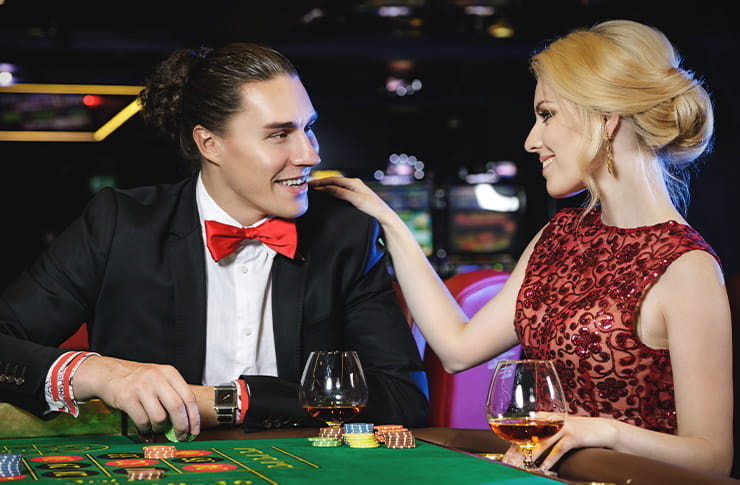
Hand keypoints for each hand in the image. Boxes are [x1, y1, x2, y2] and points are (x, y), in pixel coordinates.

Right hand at [73, 355, 200, 440]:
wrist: (109, 373)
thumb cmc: (139, 380)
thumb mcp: (160, 379)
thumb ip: (173, 397)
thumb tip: (186, 424)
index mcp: (169, 372)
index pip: (189, 397)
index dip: (194, 418)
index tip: (194, 431)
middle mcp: (157, 377)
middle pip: (177, 408)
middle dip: (181, 426)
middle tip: (181, 436)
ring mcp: (141, 387)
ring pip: (160, 417)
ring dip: (160, 428)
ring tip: (156, 427)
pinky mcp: (126, 398)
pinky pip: (142, 421)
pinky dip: (146, 429)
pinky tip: (145, 426)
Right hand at [309, 177, 395, 225]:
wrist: (385, 218)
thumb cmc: (374, 209)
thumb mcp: (357, 200)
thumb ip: (342, 193)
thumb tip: (327, 188)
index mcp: (354, 182)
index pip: (332, 179)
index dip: (320, 182)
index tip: (309, 185)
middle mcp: (354, 184)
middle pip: (333, 182)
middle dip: (320, 184)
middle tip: (307, 188)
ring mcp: (355, 190)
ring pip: (336, 187)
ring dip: (325, 188)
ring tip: (314, 192)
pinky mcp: (355, 197)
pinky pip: (339, 192)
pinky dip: (330, 193)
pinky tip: (326, 198)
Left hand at [501, 416, 616, 471]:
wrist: (604, 429)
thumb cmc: (579, 433)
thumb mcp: (559, 431)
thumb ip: (545, 436)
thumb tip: (528, 451)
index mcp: (544, 419)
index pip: (523, 433)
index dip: (512, 446)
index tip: (504, 459)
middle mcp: (551, 421)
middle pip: (529, 437)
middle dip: (517, 452)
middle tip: (508, 464)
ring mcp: (562, 427)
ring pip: (541, 443)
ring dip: (530, 457)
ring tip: (521, 467)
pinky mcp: (574, 435)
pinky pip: (558, 448)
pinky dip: (550, 459)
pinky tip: (544, 468)